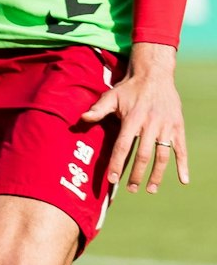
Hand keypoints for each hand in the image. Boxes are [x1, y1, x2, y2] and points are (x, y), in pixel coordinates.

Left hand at [81, 42, 189, 194]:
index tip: (111, 179)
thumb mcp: (111, 96)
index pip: (123, 146)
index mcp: (133, 119)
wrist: (155, 75)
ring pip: (162, 155)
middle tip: (131, 189)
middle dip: (136, 174)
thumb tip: (81, 119)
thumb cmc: (129, 88)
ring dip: (157, 174)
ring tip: (149, 189)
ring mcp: (166, 126)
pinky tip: (183, 180)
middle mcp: (151, 124)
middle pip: (143, 155)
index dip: (117, 163)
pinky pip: (181, 149)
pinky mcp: (178, 127)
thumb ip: (98, 109)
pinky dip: (183, 165)